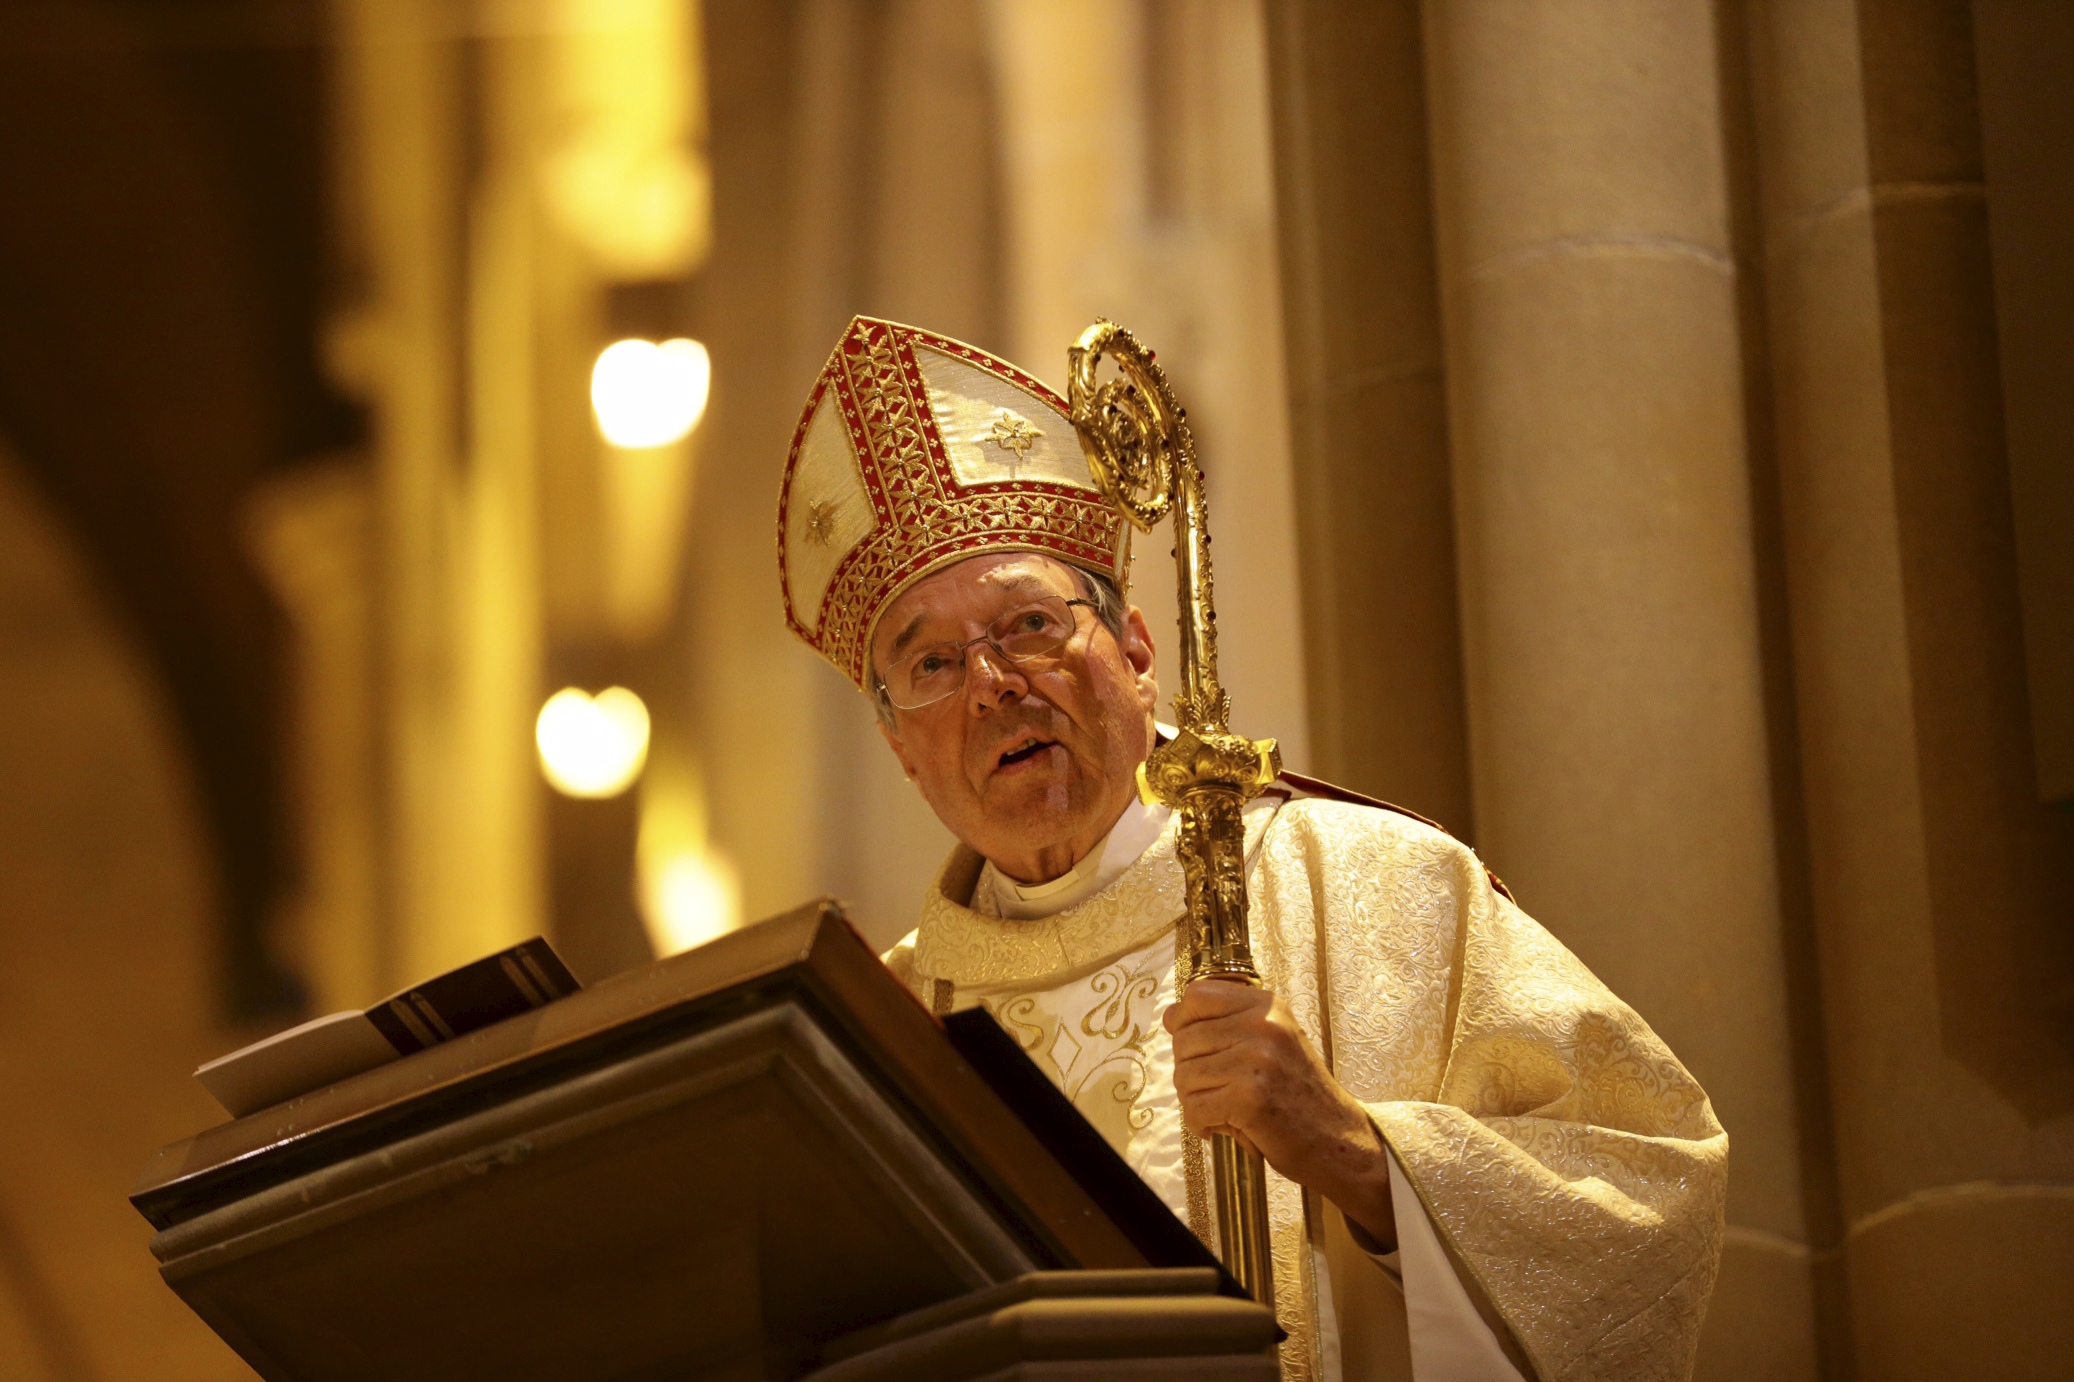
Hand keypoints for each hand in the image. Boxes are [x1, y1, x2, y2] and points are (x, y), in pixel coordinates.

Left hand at [1164, 978, 1395, 1249]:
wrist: (1339, 1139)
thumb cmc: (1298, 1095)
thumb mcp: (1271, 1043)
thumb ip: (1224, 1025)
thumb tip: (1170, 1015)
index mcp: (1268, 1006)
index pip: (1198, 996)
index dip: (1185, 1023)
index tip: (1198, 1049)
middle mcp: (1264, 1025)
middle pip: (1185, 1039)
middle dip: (1189, 1070)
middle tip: (1216, 1091)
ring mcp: (1257, 1060)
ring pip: (1184, 1075)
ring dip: (1194, 1100)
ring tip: (1222, 1110)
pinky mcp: (1250, 1097)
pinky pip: (1194, 1107)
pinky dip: (1201, 1123)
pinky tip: (1221, 1127)